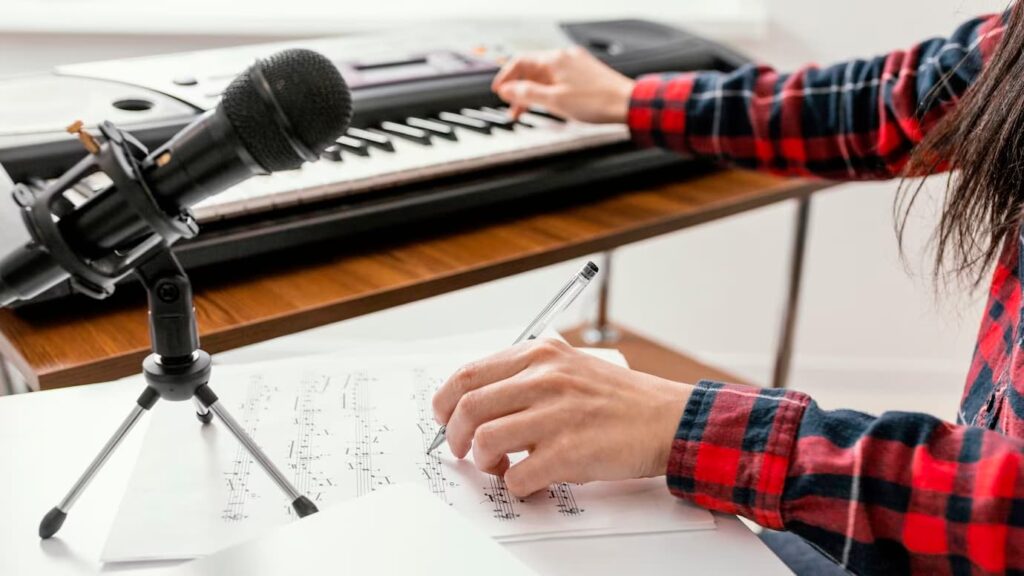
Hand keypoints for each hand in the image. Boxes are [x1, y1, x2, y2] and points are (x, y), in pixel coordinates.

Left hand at [432, 339, 692, 497]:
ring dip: (484, 461)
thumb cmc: (619, 399)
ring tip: (501, 465)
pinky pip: (517, 476)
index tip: (445, 418)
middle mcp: (544, 378)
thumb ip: (526, 375)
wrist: (667, 419)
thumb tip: (478, 400)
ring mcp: (556, 415)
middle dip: (454, 436)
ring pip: (484, 440)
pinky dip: (516, 485)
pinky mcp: (568, 452)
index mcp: (540, 354)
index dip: (445, 402)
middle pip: (467, 407)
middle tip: (463, 450)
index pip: (468, 374)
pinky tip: (530, 480)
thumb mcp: (569, 365)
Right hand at [491, 46, 635, 123]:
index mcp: (554, 60)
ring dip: (533, 92)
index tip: (498, 90)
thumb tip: (507, 90)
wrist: (628, 103)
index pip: (520, 62)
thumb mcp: (554, 101)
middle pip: (532, 70)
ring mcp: (576, 65)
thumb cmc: (597, 102)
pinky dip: (548, 91)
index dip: (506, 77)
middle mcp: (565, 58)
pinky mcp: (586, 74)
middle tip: (511, 107)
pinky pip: (559, 80)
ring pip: (546, 76)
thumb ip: (527, 94)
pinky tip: (549, 104)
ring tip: (526, 111)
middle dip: (519, 89)